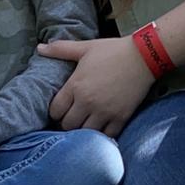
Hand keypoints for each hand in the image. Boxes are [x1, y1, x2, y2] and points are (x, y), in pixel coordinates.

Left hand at [38, 37, 153, 136]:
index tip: (61, 110)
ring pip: (85, 133)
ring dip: (83, 131)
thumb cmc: (113, 50)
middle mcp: (88, 102)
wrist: (144, 56)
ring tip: (85, 124)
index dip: (55, 112)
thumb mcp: (85, 48)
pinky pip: (106, 136)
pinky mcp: (121, 117)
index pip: (55, 111)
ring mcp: (105, 112)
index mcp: (76, 86)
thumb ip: (61, 49)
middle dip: (67, 123)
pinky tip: (102, 127)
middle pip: (68, 126)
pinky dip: (103, 134)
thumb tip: (40, 48)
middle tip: (72, 118)